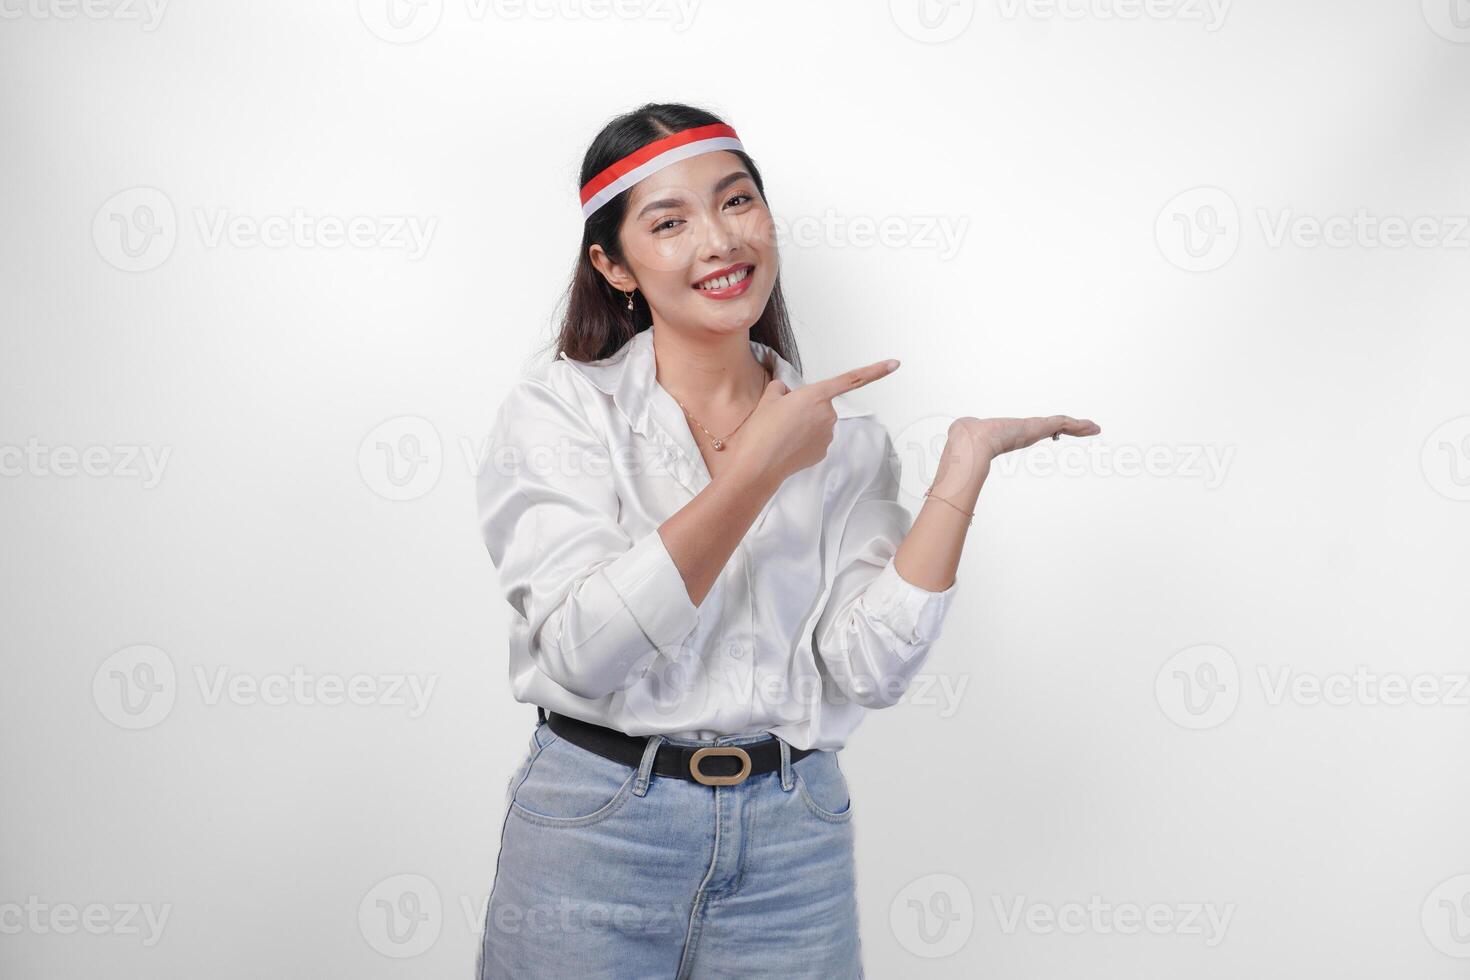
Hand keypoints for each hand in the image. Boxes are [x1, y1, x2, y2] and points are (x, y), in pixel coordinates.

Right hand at [729, 358, 900, 488]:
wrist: (758, 465)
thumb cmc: (762, 430)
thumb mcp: (768, 399)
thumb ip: (782, 389)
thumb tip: (786, 393)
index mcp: (817, 395)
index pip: (852, 379)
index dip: (876, 370)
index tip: (895, 364)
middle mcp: (828, 414)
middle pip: (820, 404)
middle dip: (805, 407)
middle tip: (782, 417)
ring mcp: (827, 435)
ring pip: (816, 423)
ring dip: (802, 424)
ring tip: (781, 433)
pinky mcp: (822, 452)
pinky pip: (814, 439)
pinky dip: (802, 441)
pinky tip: (787, 445)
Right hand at [935, 415, 1101, 489]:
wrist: (968, 443)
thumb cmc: (965, 453)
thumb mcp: (965, 465)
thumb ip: (958, 477)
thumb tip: (939, 496)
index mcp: (1010, 436)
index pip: (1032, 431)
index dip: (1044, 431)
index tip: (1054, 435)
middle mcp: (1023, 429)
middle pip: (1050, 426)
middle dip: (1067, 427)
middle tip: (1082, 429)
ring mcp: (1031, 427)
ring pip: (1061, 424)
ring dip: (1079, 426)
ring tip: (1094, 428)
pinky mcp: (1037, 426)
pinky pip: (1063, 423)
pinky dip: (1079, 425)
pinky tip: (1092, 427)